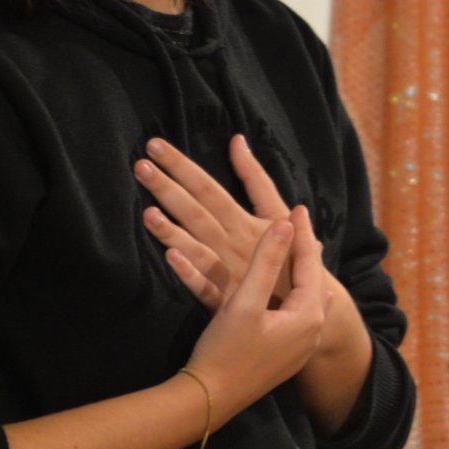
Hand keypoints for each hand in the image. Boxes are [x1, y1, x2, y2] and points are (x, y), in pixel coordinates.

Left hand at [136, 135, 297, 309]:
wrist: (309, 308)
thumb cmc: (291, 254)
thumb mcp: (277, 211)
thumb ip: (255, 178)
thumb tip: (237, 140)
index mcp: (245, 221)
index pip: (208, 188)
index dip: (182, 167)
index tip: (156, 146)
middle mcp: (234, 243)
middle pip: (196, 213)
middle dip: (168, 188)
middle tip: (140, 166)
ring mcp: (229, 273)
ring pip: (196, 249)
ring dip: (173, 231)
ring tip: (147, 213)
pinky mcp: (225, 302)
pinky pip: (205, 288)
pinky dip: (189, 274)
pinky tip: (170, 258)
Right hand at [185, 207, 330, 416]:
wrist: (210, 401)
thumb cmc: (226, 350)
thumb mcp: (245, 302)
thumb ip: (266, 262)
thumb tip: (283, 225)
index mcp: (307, 315)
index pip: (310, 263)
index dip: (302, 233)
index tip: (298, 206)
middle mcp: (312, 332)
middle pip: (312, 280)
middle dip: (304, 249)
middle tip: (299, 220)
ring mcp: (301, 347)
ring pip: (306, 297)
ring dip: (300, 271)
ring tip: (299, 248)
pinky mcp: (286, 356)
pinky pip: (299, 314)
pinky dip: (294, 292)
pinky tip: (297, 291)